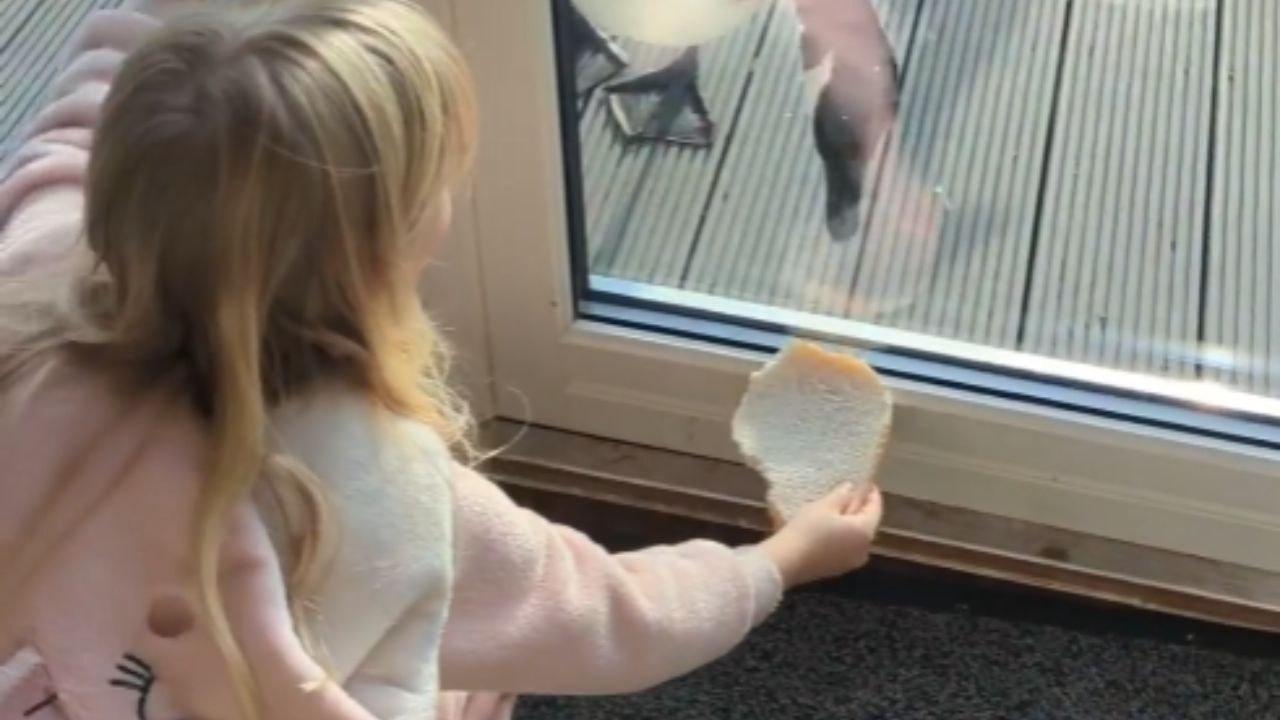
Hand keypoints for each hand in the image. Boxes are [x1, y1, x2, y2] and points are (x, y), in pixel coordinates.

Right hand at [758, 484, 881, 587]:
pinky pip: (849, 547)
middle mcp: (865, 549)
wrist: (787, 562)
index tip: (867, 483)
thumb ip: (841, 495)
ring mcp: (853, 561)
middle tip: (852, 494)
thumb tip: (851, 488)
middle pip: (868, 524)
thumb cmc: (807, 529)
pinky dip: (845, 536)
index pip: (875, 508)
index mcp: (864, 531)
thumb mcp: (823, 506)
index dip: (872, 494)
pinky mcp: (840, 569)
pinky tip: (832, 529)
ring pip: (858, 537)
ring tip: (840, 510)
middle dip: (861, 508)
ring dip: (852, 523)